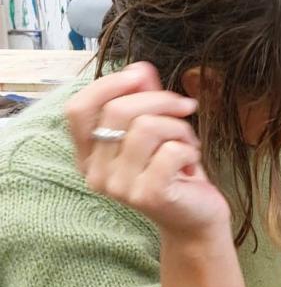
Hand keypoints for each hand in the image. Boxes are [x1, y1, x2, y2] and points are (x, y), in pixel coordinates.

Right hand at [65, 62, 229, 236]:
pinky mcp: (146, 195)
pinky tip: (191, 165)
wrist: (196, 217)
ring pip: (148, 127)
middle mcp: (95, 172)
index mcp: (89, 153)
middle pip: (120, 110)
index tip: (142, 76)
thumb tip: (138, 68)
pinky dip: (190, 150)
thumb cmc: (175, 169)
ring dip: (180, 129)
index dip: (108, 84)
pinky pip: (171, 151)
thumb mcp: (158, 128)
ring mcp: (118, 186)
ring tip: (187, 145)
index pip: (79, 109)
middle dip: (162, 100)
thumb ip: (144, 98)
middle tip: (186, 109)